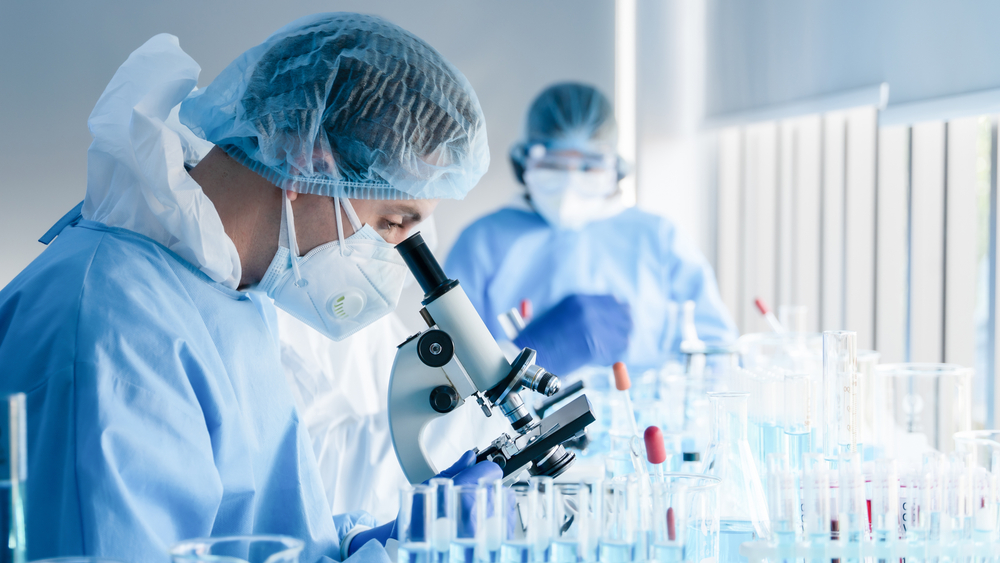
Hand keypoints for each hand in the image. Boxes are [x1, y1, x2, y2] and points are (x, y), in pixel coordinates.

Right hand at [348, 451, 500, 554]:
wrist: (406, 548)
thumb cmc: (415, 519)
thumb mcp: (428, 487)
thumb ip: (454, 470)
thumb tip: (470, 456)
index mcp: (461, 497)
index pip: (490, 471)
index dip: (485, 468)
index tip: (483, 470)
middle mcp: (476, 517)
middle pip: (499, 487)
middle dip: (489, 486)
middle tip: (477, 489)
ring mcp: (484, 534)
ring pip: (506, 505)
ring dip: (496, 502)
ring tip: (479, 506)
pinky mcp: (488, 545)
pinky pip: (505, 525)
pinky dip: (499, 518)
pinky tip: (486, 519)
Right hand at [514, 294, 631, 374]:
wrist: (530, 355)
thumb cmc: (538, 339)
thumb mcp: (558, 315)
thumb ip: (581, 313)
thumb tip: (603, 320)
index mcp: (578, 300)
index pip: (611, 302)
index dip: (617, 312)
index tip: (619, 320)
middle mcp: (589, 310)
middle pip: (623, 315)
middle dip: (622, 327)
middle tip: (618, 338)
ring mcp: (595, 327)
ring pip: (623, 335)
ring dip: (617, 344)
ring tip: (604, 351)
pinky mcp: (597, 346)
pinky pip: (617, 352)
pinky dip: (611, 358)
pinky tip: (598, 359)